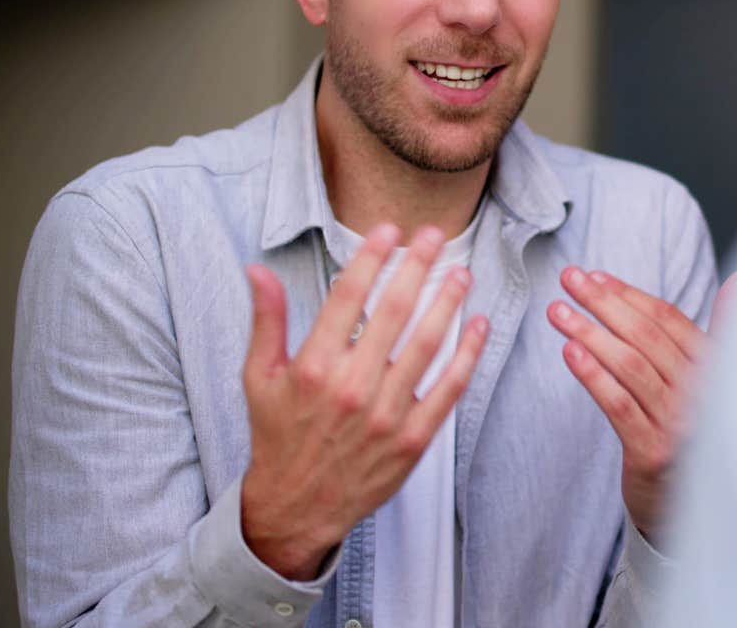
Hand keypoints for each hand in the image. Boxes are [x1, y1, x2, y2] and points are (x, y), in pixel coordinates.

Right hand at [240, 223, 488, 579]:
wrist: (297, 506)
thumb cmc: (278, 435)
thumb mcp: (260, 378)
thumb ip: (267, 321)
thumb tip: (257, 270)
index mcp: (313, 367)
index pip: (348, 296)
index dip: (372, 257)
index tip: (390, 230)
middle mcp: (352, 386)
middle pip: (394, 312)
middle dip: (417, 266)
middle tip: (435, 235)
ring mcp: (386, 414)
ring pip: (427, 344)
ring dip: (448, 302)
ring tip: (461, 272)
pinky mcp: (413, 438)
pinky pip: (448, 388)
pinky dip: (468, 354)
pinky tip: (478, 324)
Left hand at [549, 268, 736, 540]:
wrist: (688, 505)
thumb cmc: (693, 433)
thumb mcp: (713, 382)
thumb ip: (722, 332)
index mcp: (718, 370)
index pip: (670, 321)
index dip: (630, 295)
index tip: (596, 277)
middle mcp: (705, 395)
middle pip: (646, 338)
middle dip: (604, 304)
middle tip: (569, 279)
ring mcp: (680, 425)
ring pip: (629, 366)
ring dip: (589, 333)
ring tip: (557, 312)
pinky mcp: (653, 453)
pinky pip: (619, 405)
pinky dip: (593, 375)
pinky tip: (570, 352)